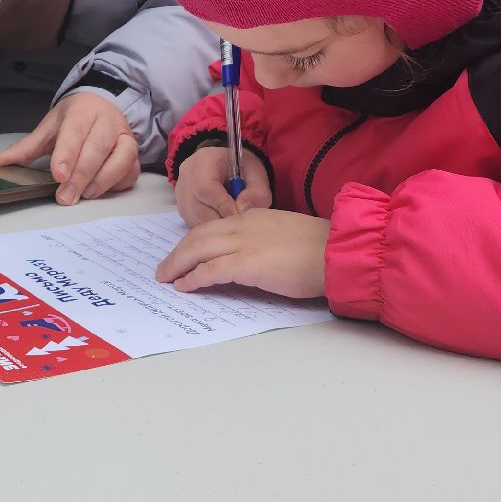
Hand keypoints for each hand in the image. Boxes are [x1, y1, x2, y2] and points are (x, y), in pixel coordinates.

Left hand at [0, 90, 137, 204]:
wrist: (100, 104)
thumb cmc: (73, 119)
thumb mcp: (47, 129)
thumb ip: (23, 149)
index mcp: (81, 113)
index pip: (75, 132)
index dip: (67, 154)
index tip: (58, 175)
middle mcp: (106, 122)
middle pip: (97, 148)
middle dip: (80, 176)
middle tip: (65, 197)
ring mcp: (124, 137)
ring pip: (120, 159)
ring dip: (101, 181)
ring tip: (84, 195)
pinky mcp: (133, 154)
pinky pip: (130, 171)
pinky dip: (117, 183)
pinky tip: (101, 191)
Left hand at [155, 210, 330, 297]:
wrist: (336, 251)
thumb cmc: (320, 248)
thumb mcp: (286, 235)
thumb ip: (265, 241)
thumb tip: (254, 257)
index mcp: (254, 215)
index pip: (214, 226)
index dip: (195, 240)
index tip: (185, 252)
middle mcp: (244, 224)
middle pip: (198, 235)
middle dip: (178, 252)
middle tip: (165, 268)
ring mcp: (244, 243)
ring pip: (198, 249)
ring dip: (177, 264)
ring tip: (166, 278)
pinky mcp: (246, 264)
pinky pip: (209, 270)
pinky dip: (193, 278)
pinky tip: (184, 286)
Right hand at [173, 144, 271, 226]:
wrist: (229, 168)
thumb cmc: (243, 169)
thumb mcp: (257, 174)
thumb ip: (256, 192)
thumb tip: (242, 209)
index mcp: (205, 160)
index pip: (205, 187)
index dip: (222, 205)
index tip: (238, 215)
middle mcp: (187, 174)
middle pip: (197, 206)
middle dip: (219, 218)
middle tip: (236, 222)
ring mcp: (181, 190)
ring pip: (193, 217)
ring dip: (213, 225)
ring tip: (230, 221)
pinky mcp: (181, 205)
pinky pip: (191, 221)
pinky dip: (207, 226)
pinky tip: (220, 221)